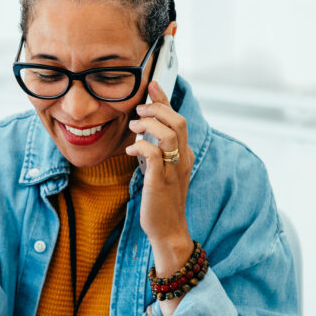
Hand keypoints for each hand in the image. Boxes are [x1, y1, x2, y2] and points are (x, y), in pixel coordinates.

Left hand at [126, 81, 195, 315]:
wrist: (167, 230)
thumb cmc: (161, 201)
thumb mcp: (159, 171)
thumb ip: (154, 152)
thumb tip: (140, 136)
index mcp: (185, 154)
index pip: (178, 119)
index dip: (165, 100)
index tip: (152, 85)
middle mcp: (183, 159)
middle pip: (178, 121)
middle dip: (157, 109)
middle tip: (139, 110)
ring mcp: (174, 170)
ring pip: (169, 134)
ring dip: (148, 125)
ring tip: (133, 127)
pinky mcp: (160, 183)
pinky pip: (154, 156)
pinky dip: (141, 147)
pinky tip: (130, 151)